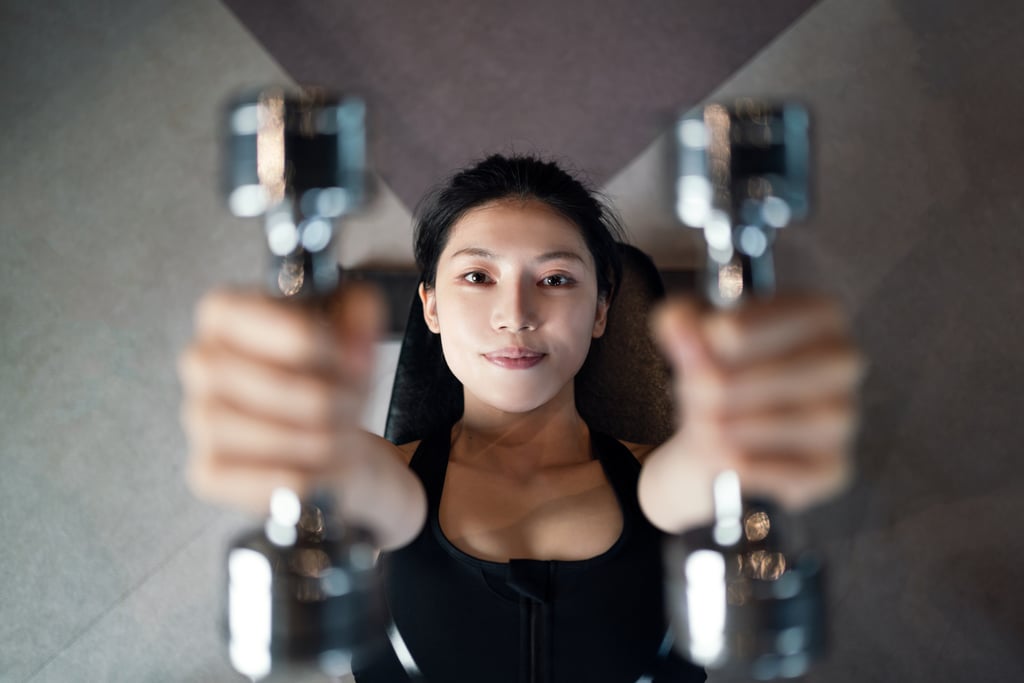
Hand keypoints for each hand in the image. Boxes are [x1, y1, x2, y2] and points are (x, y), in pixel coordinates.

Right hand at [177, 284, 385, 514]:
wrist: (332, 433)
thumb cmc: (330, 376)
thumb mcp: (353, 334)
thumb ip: (360, 311)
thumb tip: (361, 310)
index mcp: (223, 315)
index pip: (236, 315)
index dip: (300, 337)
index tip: (342, 353)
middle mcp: (200, 363)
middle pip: (263, 382)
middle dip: (325, 398)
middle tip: (352, 402)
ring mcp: (199, 419)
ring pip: (266, 436)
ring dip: (323, 439)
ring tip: (343, 433)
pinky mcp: (208, 471)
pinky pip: (262, 481)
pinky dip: (306, 476)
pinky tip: (320, 465)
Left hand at [640, 294, 863, 530]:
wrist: (726, 429)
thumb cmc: (721, 368)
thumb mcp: (694, 334)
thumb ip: (681, 321)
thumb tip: (676, 324)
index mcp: (820, 315)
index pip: (790, 316)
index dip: (742, 328)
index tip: (710, 336)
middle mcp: (843, 362)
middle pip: (772, 373)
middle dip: (715, 385)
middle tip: (690, 390)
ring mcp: (842, 417)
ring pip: (766, 423)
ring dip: (716, 426)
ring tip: (700, 421)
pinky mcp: (831, 467)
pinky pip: (773, 467)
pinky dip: (734, 462)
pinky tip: (720, 452)